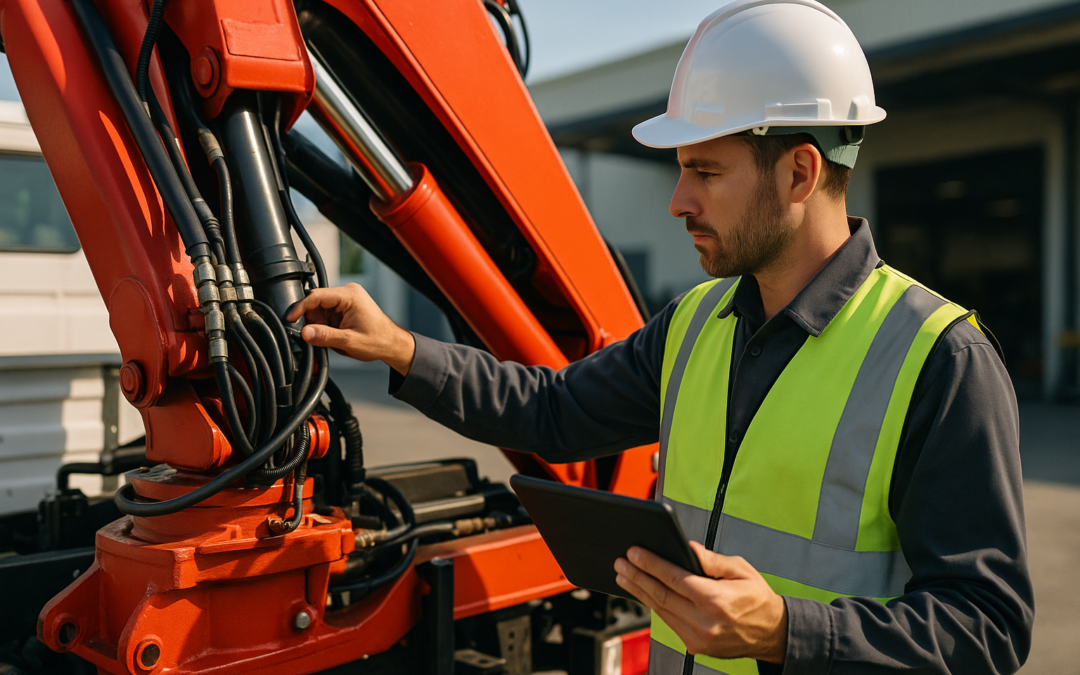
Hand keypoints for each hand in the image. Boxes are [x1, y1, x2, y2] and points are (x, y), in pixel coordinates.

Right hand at [285, 283, 415, 374]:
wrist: (392, 344)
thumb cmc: (378, 341)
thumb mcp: (349, 342)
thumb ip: (326, 337)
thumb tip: (305, 333)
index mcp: (350, 296)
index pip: (316, 296)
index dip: (300, 307)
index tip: (289, 319)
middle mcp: (347, 293)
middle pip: (316, 303)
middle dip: (312, 320)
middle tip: (315, 337)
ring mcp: (346, 300)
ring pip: (319, 310)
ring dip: (319, 325)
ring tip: (332, 338)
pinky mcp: (344, 308)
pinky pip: (326, 315)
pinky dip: (324, 326)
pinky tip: (334, 335)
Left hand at [614, 541, 787, 662]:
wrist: (773, 634)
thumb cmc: (757, 598)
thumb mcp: (740, 570)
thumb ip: (711, 560)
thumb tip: (686, 548)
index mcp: (716, 600)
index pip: (673, 578)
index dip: (650, 564)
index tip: (633, 552)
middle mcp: (704, 622)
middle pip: (661, 595)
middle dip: (637, 577)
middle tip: (620, 563)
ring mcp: (698, 637)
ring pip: (661, 611)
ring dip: (640, 592)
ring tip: (624, 576)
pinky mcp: (695, 646)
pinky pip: (669, 622)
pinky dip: (655, 606)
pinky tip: (644, 593)